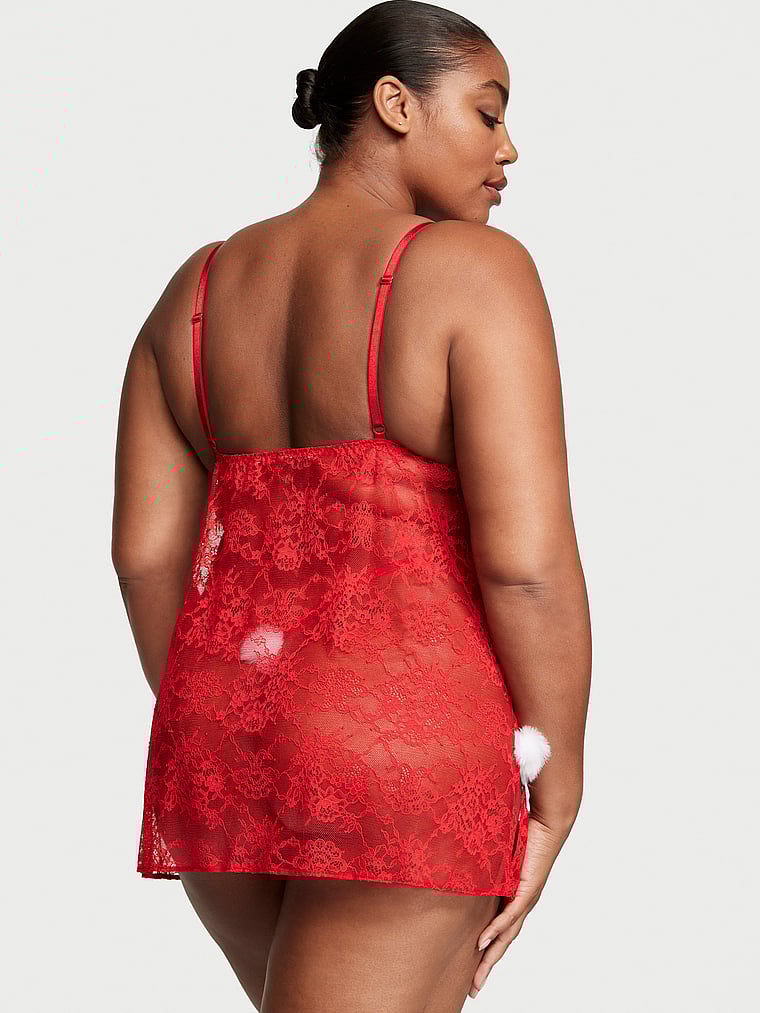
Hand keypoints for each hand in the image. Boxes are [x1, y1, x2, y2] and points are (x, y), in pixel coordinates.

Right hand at [468, 816, 568, 998]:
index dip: (485, 952)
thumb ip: (484, 860)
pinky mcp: (528, 889)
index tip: (471, 969)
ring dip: (491, 959)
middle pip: (502, 943)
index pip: (498, 931)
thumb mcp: (497, 852)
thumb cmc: (523, 831)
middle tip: (473, 989)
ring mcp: (525, 899)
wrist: (548, 821)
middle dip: (487, 967)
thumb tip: (461, 859)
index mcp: (513, 897)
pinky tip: (483, 942)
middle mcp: (520, 903)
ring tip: (477, 977)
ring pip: (506, 936)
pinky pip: (510, 915)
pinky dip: (497, 930)